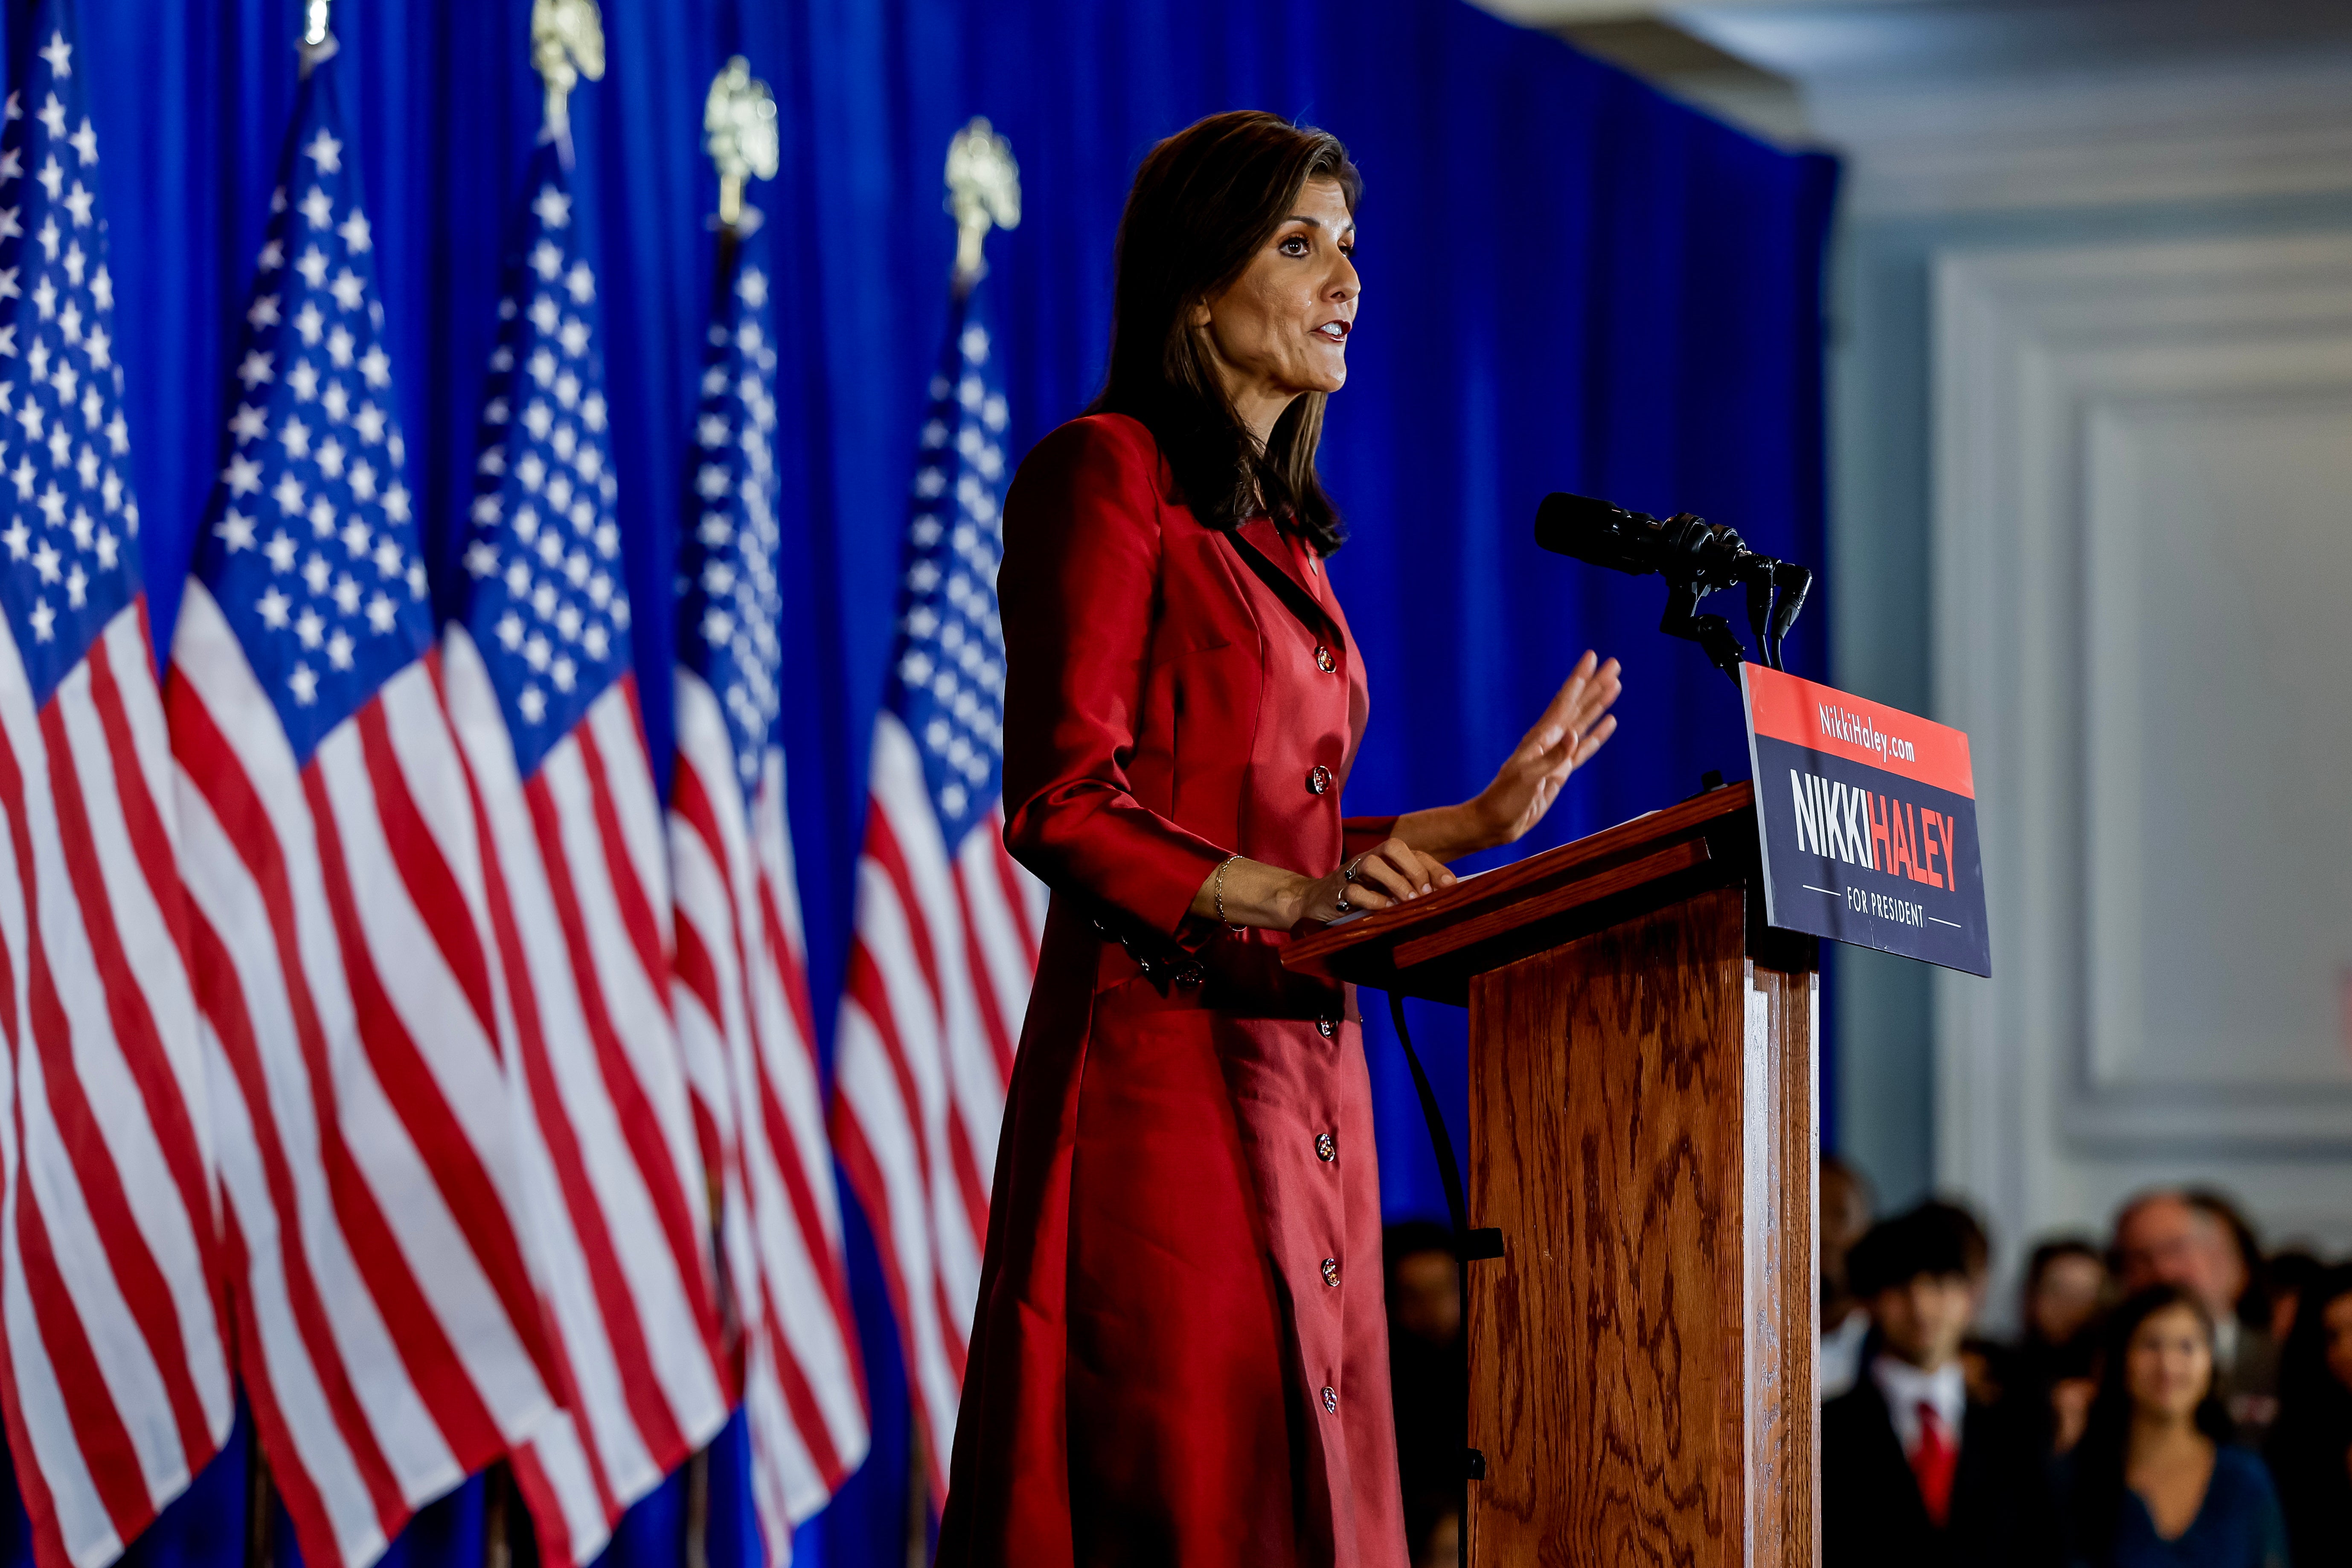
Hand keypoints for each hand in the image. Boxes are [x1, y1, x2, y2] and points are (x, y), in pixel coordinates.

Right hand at [1296, 837, 1455, 923]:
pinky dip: (1373, 900)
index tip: (1450, 886)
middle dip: (1414, 870)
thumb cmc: (1361, 897)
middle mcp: (1370, 859)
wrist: (1314, 902)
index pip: (1415, 853)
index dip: (1434, 867)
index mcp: (1386, 858)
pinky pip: (1355, 890)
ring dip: (1395, 882)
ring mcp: (1352, 872)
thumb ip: (1412, 890)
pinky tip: (1385, 910)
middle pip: (1394, 847)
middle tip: (1426, 894)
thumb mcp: (1388, 892)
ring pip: (1373, 863)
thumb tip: (1445, 897)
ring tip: (1408, 902)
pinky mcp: (1337, 891)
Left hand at [1467, 651, 1619, 848]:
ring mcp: (1556, 754)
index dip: (1579, 680)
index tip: (1591, 657)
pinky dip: (1597, 735)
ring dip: (1599, 704)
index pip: (1564, 702)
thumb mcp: (1528, 778)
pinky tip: (1609, 722)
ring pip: (1583, 722)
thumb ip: (1553, 757)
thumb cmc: (1505, 799)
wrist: (1497, 822)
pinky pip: (1584, 748)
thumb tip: (1574, 735)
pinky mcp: (1561, 771)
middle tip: (1614, 663)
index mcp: (1540, 737)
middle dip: (1595, 685)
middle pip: (1578, 705)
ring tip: (1615, 684)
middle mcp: (1550, 741)